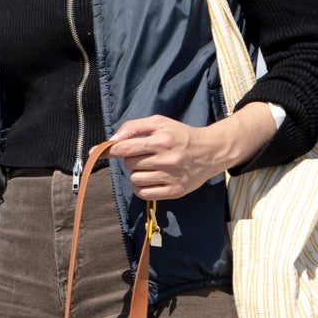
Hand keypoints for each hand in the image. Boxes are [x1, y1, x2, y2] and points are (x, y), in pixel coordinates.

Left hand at [108, 105, 276, 199]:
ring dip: (136, 174)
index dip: (112, 150)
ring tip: (148, 167)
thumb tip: (112, 141)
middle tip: (143, 155)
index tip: (106, 151)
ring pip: (135, 180)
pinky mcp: (175, 191)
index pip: (125, 148)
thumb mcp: (160, 122)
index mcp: (162, 140)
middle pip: (129, 164)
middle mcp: (167, 160)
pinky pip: (144, 194)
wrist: (211, 151)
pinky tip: (149, 180)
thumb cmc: (181, 135)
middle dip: (131, 159)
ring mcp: (172, 177)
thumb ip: (134, 127)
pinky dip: (141, 188)